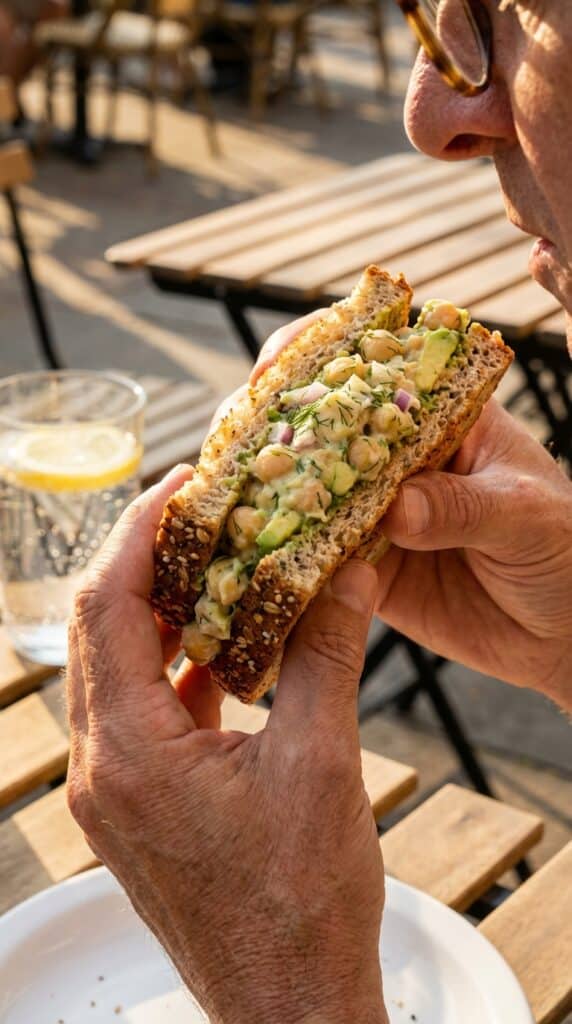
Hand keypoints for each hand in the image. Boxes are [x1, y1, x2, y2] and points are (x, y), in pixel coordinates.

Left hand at [66, 466, 387, 1023]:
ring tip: (217, 571)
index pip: (107, 606)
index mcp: (133, 752)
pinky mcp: (136, 808)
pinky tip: (224, 653)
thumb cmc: (301, 905)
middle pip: (98, 630)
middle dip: (146, 563)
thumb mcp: (323, 764)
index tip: (183, 486)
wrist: (289, 1006)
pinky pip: (137, 713)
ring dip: (159, 615)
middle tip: (201, 516)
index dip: (139, 533)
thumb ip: (326, 656)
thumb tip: (347, 573)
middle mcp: (102, 769)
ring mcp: (112, 793)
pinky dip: (172, 668)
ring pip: (113, 670)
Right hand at [250, 318, 571, 709]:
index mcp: (440, 415)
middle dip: (270, 428)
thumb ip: (461, 506)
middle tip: (234, 446)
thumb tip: (396, 508)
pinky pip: (314, 561)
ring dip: (262, 495)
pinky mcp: (362, 569)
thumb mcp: (524, 513)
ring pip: (304, 493)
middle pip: (320, 425)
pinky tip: (249, 563)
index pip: (373, 364)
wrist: (564, 631)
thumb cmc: (563, 548)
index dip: (318, 356)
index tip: (274, 373)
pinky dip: (281, 562)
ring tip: (225, 502)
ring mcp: (372, 512)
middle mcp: (395, 457)